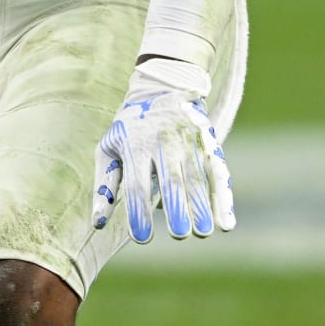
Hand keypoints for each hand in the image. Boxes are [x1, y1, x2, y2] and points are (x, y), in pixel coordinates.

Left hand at [92, 58, 232, 242]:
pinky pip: (218, 174)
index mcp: (135, 146)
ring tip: (202, 233)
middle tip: (179, 235)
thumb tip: (98, 223)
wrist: (163, 86)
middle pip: (171, 180)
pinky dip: (223, 199)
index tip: (141, 238)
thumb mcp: (109, 147)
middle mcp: (163, 143)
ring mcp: (189, 142)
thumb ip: (104, 186)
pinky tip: (226, 222)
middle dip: (176, 208)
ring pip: (197, 178)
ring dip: (201, 207)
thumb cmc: (130, 127)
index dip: (139, 212)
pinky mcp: (209, 144)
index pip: (137, 184)